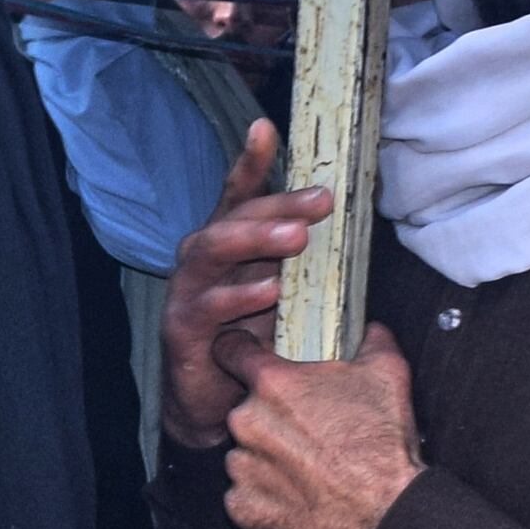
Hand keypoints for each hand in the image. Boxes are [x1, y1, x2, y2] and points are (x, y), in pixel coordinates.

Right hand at [158, 120, 330, 448]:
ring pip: (216, 249)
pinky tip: (269, 290)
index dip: (251, 160)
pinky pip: (210, 304)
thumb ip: (298, 258)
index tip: (266, 127)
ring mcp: (187, 288)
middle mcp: (202, 255)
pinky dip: (240, 296)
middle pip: (236, 216)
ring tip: (297, 238)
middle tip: (322, 201)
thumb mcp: (280, 289)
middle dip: (279, 204)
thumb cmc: (252, 336)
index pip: (239, 193)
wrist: (214, 401)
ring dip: (258, 239)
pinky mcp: (182, 326)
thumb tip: (347, 225)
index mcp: (227, 240)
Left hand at [219, 322, 422, 528]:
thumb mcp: (387, 374)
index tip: (244, 359)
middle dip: (271, 416)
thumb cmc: (381, 445)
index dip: (239, 352)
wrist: (384, 513)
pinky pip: (245, 495)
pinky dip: (265, 495)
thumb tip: (373, 331)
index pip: (230, 351)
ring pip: (245, 453)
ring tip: (307, 467)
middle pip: (246, 409)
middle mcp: (246, 421)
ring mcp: (242, 467)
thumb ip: (372, 341)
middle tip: (308, 430)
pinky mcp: (243, 507)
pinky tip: (297, 495)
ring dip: (267, 457)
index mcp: (272, 383)